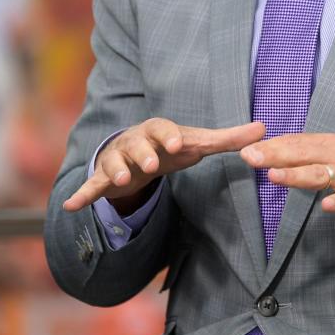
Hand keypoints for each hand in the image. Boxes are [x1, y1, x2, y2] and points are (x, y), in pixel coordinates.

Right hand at [63, 119, 265, 212]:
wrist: (141, 154)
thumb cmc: (173, 146)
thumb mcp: (200, 143)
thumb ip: (230, 139)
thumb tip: (265, 129)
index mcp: (160, 131)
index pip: (164, 128)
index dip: (169, 135)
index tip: (179, 143)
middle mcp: (135, 141)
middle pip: (137, 143)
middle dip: (144, 152)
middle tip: (152, 163)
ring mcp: (118, 159)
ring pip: (114, 163)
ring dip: (116, 170)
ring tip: (122, 180)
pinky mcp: (104, 179)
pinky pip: (92, 186)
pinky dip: (81, 195)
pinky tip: (70, 207)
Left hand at [240, 133, 334, 217]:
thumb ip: (313, 156)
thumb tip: (279, 157)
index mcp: (330, 145)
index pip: (295, 143)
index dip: (270, 146)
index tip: (243, 149)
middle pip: (302, 154)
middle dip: (273, 155)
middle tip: (247, 157)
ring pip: (320, 174)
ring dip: (297, 175)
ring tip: (274, 176)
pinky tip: (327, 206)